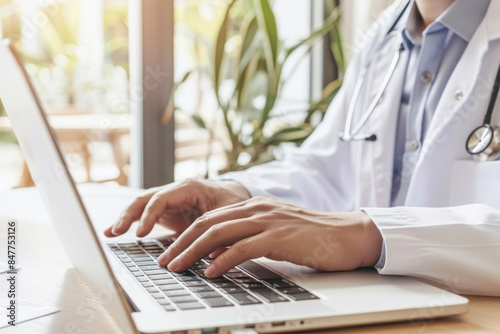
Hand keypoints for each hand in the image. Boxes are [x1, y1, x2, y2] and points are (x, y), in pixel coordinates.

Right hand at [104, 179, 250, 237]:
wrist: (235, 195)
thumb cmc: (232, 200)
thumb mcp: (228, 213)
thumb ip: (215, 228)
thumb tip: (209, 251)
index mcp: (188, 187)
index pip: (161, 199)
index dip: (150, 215)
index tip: (141, 233)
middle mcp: (174, 191)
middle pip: (145, 199)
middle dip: (129, 215)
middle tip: (117, 232)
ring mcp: (168, 201)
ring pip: (141, 206)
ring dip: (125, 218)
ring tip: (110, 233)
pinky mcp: (166, 211)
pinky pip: (144, 215)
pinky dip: (130, 223)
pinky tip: (115, 232)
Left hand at [157, 197, 382, 277]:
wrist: (346, 234)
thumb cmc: (312, 236)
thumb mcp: (275, 231)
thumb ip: (249, 237)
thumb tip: (221, 255)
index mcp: (253, 205)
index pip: (211, 218)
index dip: (187, 235)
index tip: (171, 251)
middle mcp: (256, 208)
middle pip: (208, 223)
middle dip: (181, 243)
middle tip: (165, 261)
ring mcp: (267, 220)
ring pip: (219, 233)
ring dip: (193, 252)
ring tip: (177, 268)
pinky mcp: (279, 236)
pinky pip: (243, 248)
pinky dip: (223, 260)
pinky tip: (210, 272)